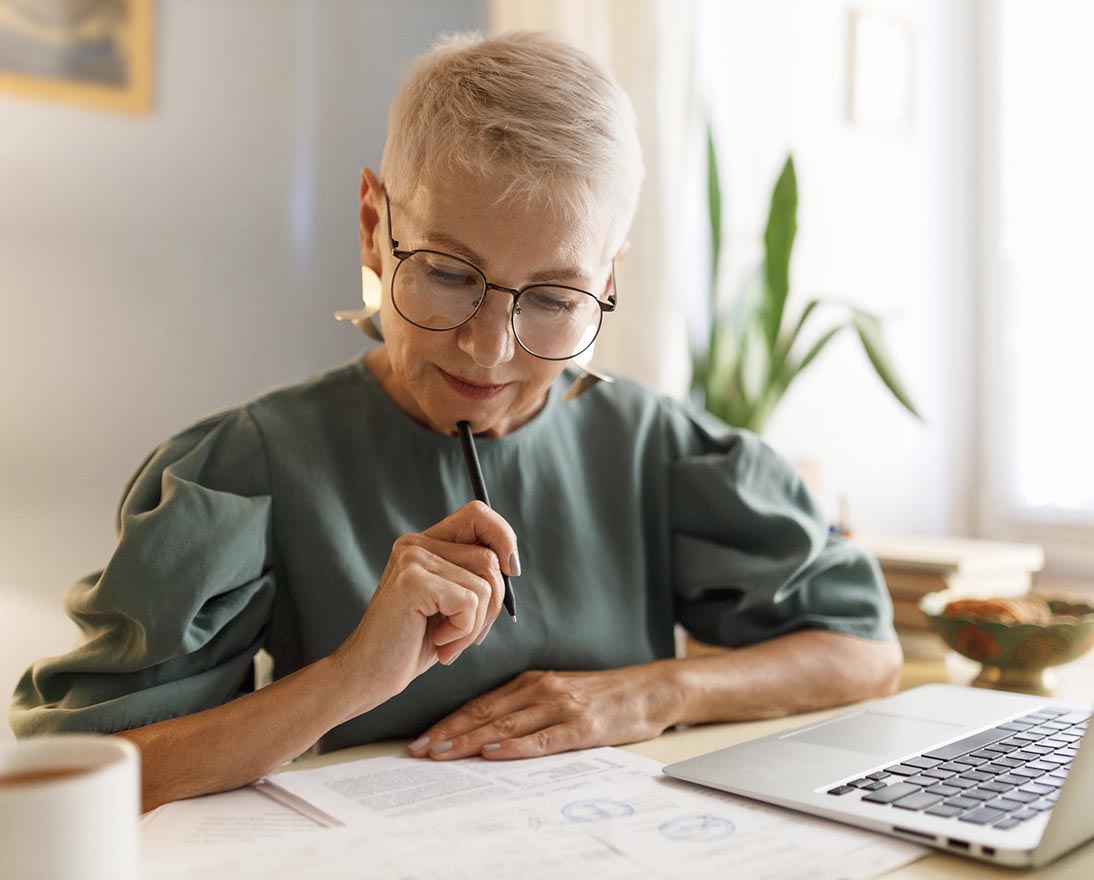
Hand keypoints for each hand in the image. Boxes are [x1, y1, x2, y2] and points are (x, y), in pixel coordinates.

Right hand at [332, 501, 517, 710]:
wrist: (367, 675)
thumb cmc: (412, 643)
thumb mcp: (451, 603)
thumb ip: (475, 576)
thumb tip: (511, 564)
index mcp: (425, 543)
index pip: (478, 514)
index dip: (503, 537)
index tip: (511, 572)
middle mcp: (416, 543)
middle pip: (490, 557)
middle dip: (492, 605)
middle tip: (464, 634)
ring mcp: (413, 560)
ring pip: (485, 583)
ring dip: (475, 624)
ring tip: (447, 641)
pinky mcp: (413, 582)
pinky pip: (470, 602)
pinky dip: (463, 631)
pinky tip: (438, 642)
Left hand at [407, 663, 683, 759]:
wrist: (651, 690)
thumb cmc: (602, 696)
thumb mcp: (558, 691)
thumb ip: (526, 706)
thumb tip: (486, 733)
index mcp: (531, 682)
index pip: (480, 704)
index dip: (448, 722)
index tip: (420, 740)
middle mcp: (540, 690)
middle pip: (485, 714)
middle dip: (447, 734)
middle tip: (418, 751)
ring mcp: (561, 707)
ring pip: (506, 726)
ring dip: (470, 741)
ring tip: (442, 754)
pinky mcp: (583, 727)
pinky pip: (544, 738)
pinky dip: (516, 747)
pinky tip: (494, 754)